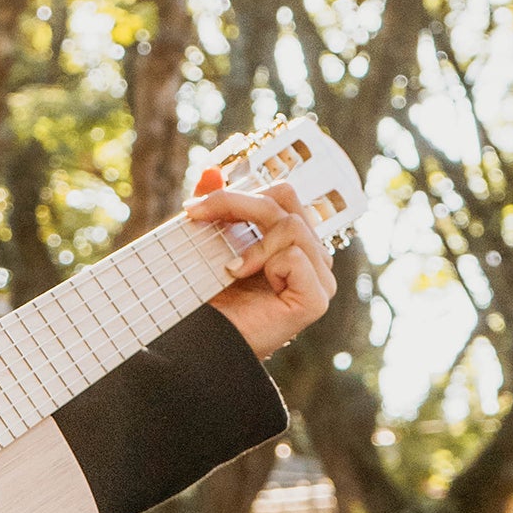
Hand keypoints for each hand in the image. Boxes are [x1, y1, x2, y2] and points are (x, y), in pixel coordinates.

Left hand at [189, 168, 334, 362]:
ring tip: (229, 268)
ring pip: (291, 226)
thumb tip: (211, 170)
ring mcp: (319, 278)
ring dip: (251, 243)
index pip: (280, 193)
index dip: (238, 193)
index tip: (193, 208)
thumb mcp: (208, 243)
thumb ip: (215, 208)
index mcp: (292, 239)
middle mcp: (311, 255)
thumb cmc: (209, 298)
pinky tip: (242, 278)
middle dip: (237, 204)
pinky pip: (296, 256)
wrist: (202, 342)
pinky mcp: (316, 298)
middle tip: (198, 217)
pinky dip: (266, 262)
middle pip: (286, 200)